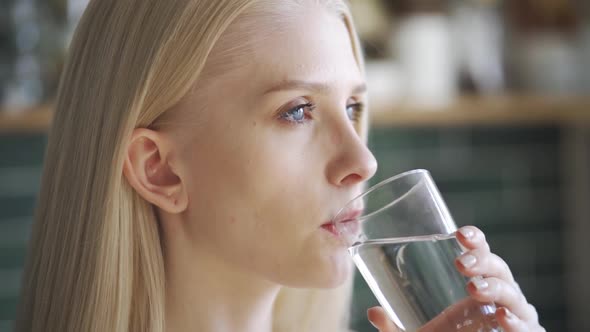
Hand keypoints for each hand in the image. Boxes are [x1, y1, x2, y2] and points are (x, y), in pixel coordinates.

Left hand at [367, 226, 545, 331]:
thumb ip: (394, 326)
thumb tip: (373, 312)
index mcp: (478, 284)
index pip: (480, 254)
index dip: (475, 240)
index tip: (459, 233)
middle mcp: (500, 297)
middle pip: (499, 269)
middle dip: (483, 261)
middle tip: (461, 264)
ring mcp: (515, 316)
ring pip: (514, 295)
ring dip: (497, 288)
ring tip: (475, 288)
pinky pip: (527, 327)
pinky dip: (517, 322)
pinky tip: (502, 317)